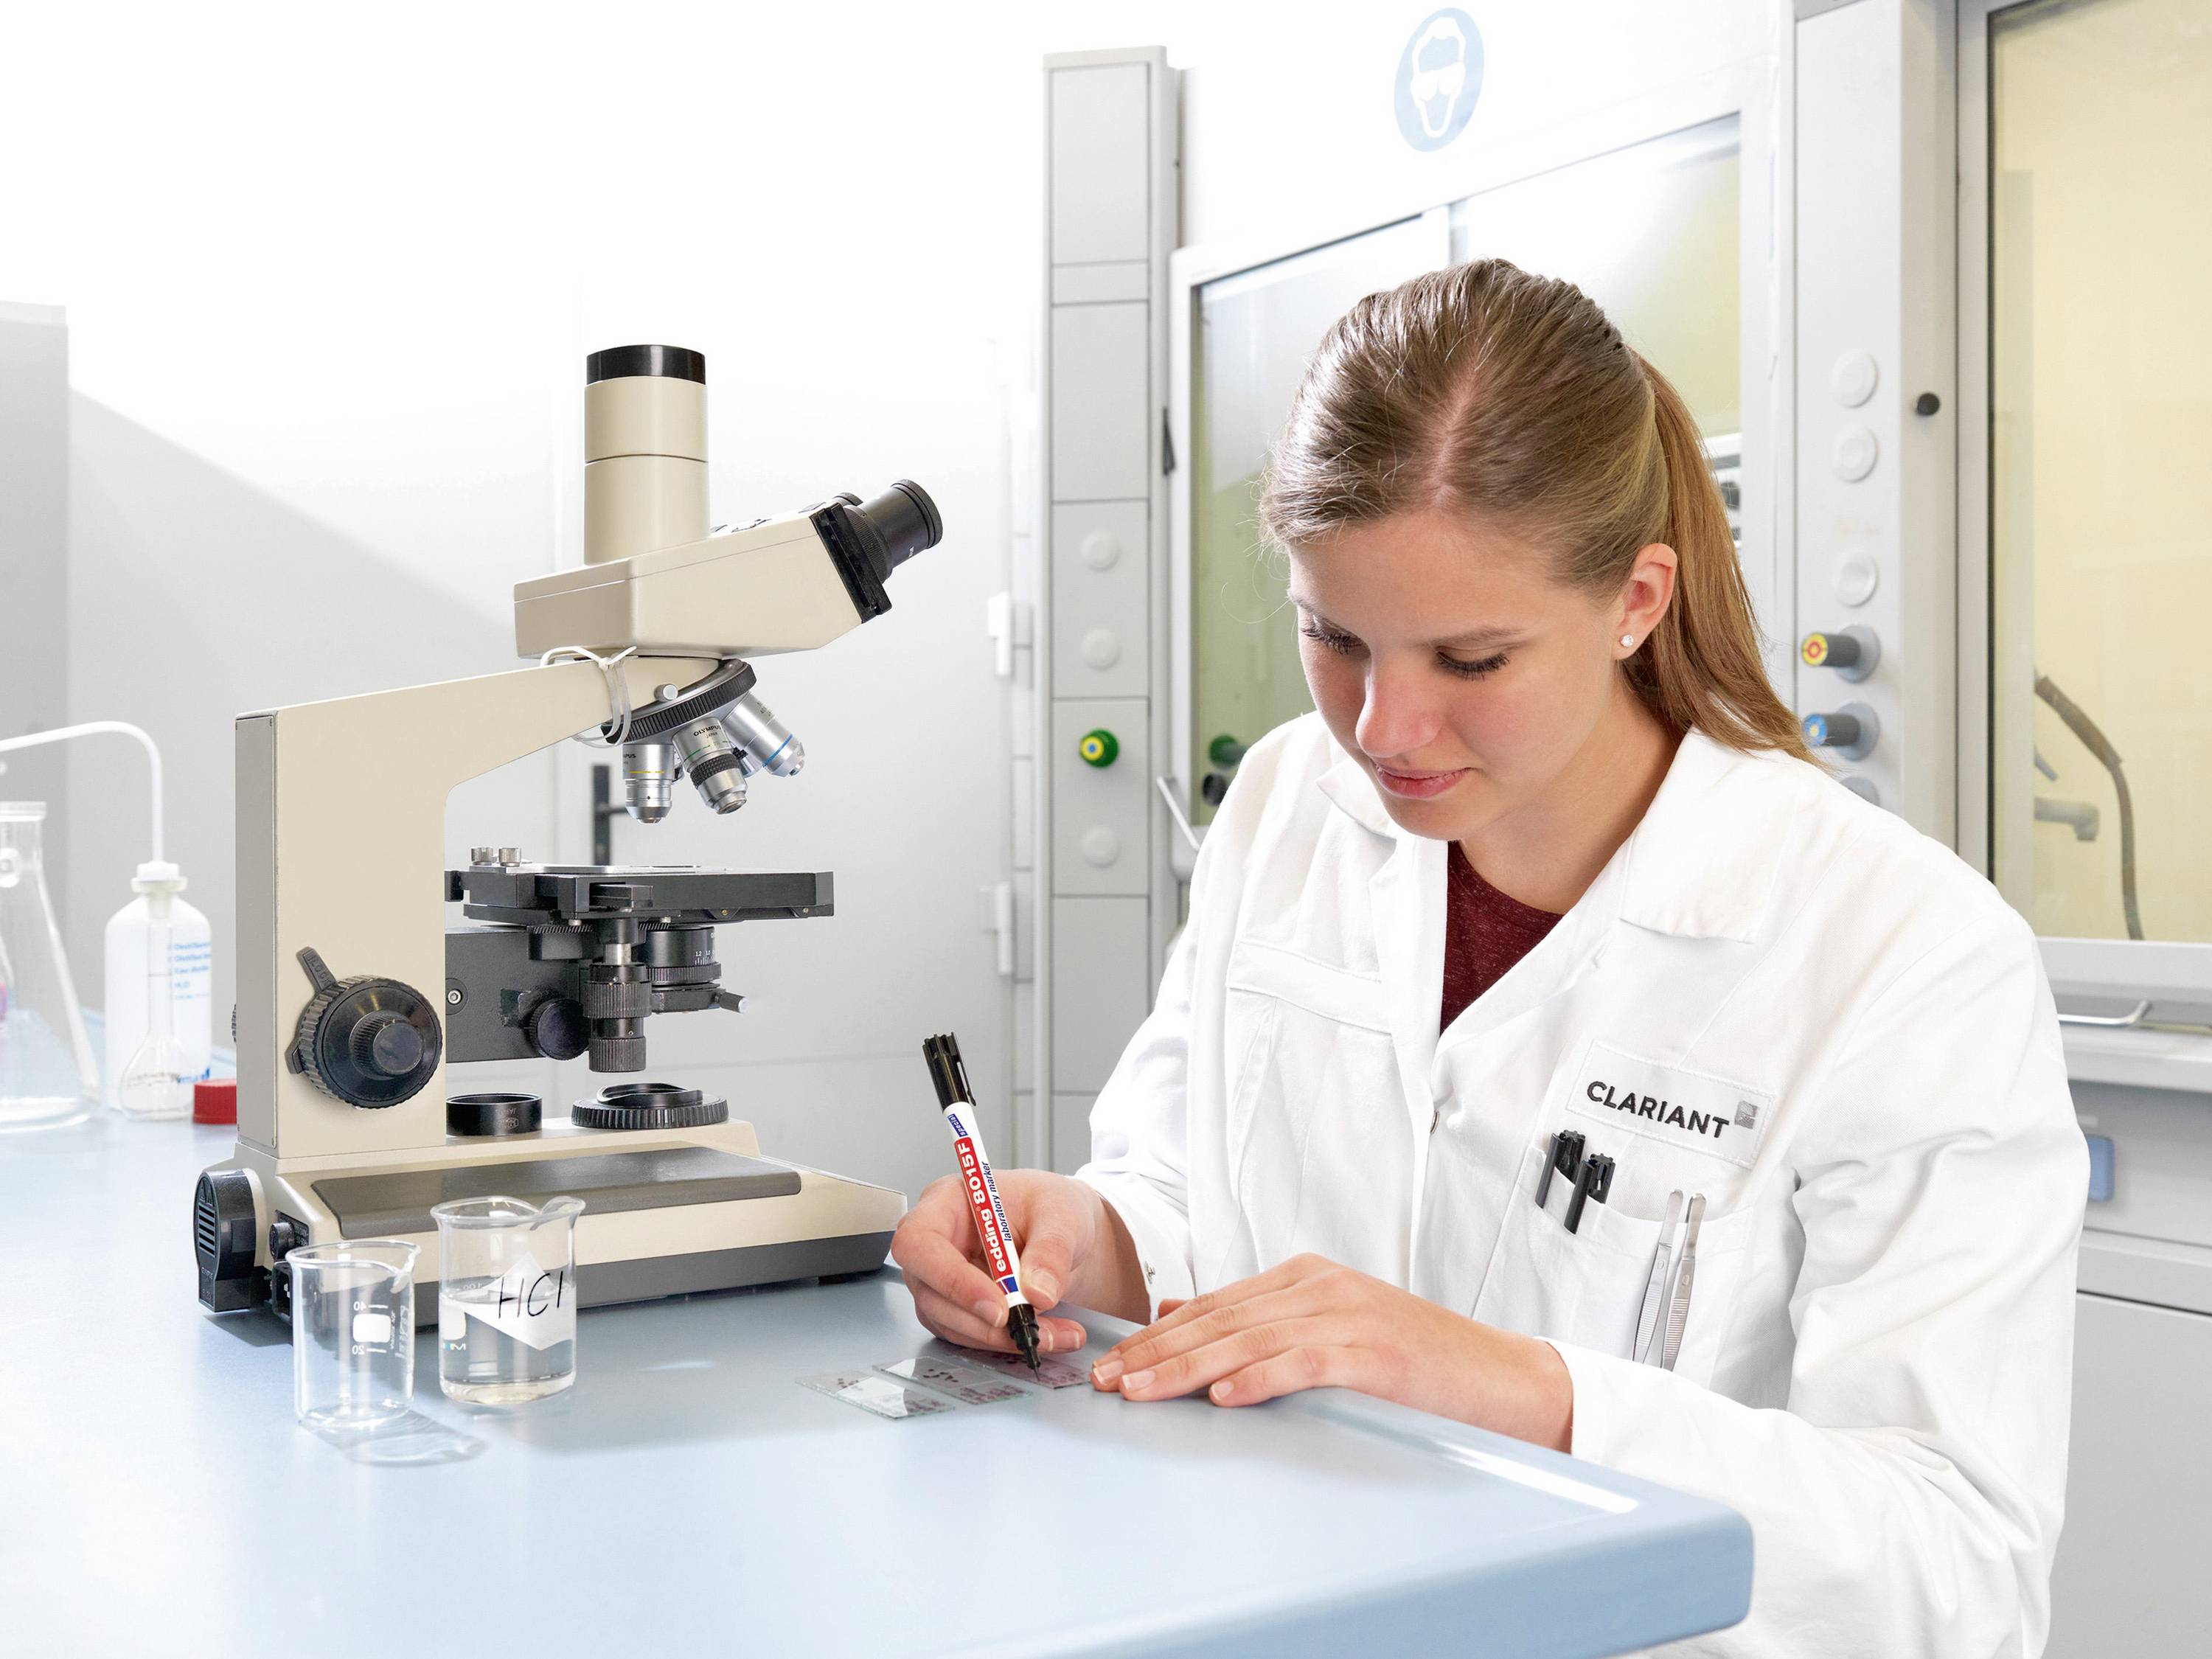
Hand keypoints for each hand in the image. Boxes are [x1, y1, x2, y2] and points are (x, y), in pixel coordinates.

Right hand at [890, 1169, 1144, 1355]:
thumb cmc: (1048, 1206)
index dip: (951, 1279)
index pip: (920, 1242)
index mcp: (946, 1203)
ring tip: (1054, 1334)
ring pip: (950, 1322)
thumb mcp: (1061, 1214)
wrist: (1062, 1232)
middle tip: (1028, 1328)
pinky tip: (1047, 1335)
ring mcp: (940, 1279)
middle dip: (980, 1320)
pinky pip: (970, 1334)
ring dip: (1000, 1337)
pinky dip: (1007, 1342)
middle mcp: (935, 1242)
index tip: (997, 1306)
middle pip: (929, 1292)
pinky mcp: (955, 1308)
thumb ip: (1052, 1249)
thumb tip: (1038, 1292)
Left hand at [1086, 1253, 1574, 1450]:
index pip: (1214, 1305)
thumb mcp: (1329, 1327)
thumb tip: (1179, 1314)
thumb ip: (1260, 1320)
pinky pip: (1304, 1364)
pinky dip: (1260, 1380)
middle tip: (1106, 1381)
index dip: (1157, 1335)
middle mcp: (1320, 1285)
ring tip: (1141, 1391)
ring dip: (1188, 1368)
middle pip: (1221, 1320)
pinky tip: (1223, 1398)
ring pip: (1250, 1341)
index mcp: (1306, 1277)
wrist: (1501, 1378)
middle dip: (1156, 1353)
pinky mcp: (1373, 1352)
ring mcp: (1347, 1314)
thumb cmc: (1415, 1363)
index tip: (1111, 1361)